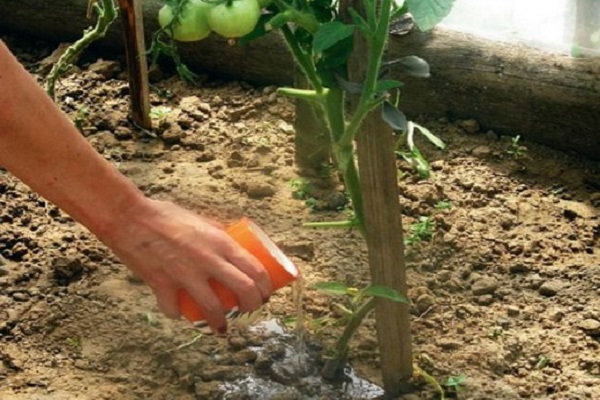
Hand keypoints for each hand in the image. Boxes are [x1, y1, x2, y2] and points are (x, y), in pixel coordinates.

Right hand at [99, 198, 271, 332]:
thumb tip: (230, 239)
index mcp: (220, 241)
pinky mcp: (162, 285)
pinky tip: (179, 313)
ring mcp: (185, 274)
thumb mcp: (199, 219)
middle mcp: (208, 260)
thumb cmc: (165, 215)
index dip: (265, 286)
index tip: (265, 294)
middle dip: (252, 305)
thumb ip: (215, 231)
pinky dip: (178, 314)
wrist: (129, 218)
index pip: (255, 269)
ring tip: (221, 327)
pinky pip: (174, 309)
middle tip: (250, 310)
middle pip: (244, 290)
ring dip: (220, 322)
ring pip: (213, 308)